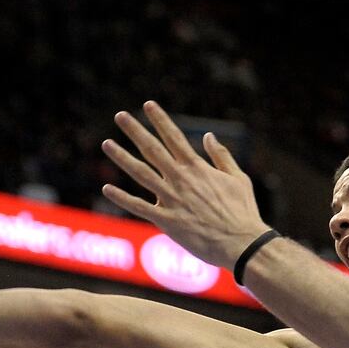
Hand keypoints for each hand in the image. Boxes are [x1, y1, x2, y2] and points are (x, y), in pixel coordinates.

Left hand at [100, 101, 271, 269]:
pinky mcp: (166, 220)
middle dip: (135, 131)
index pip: (174, 137)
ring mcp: (171, 199)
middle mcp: (180, 179)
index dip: (160, 120)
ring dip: (122, 157)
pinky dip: (122, 197)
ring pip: (141, 173)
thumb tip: (208, 136)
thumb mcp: (238, 178)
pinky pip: (139, 207)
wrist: (241, 243)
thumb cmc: (242, 212)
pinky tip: (106, 188)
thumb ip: (222, 156)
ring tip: (106, 144)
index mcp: (197, 168)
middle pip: (152, 149)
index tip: (148, 104)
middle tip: (120, 116)